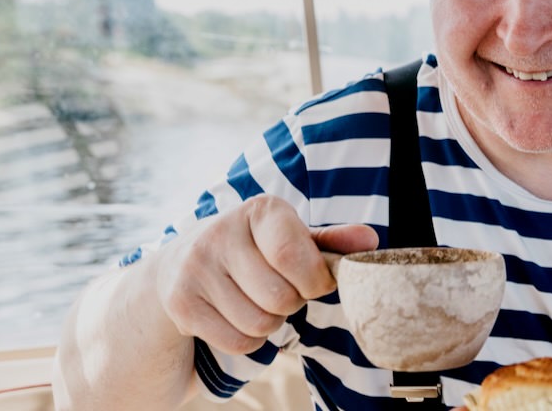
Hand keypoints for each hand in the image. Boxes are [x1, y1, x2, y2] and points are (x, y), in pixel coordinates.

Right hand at [150, 194, 378, 354]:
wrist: (181, 264)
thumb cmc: (255, 251)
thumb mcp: (292, 238)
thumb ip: (332, 241)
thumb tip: (370, 239)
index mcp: (260, 209)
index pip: (293, 256)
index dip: (316, 281)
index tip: (317, 283)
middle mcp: (221, 232)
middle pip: (280, 298)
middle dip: (292, 303)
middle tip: (281, 290)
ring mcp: (195, 267)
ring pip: (260, 324)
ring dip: (270, 323)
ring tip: (258, 301)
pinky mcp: (180, 302)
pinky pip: (237, 342)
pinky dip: (248, 340)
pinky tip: (237, 315)